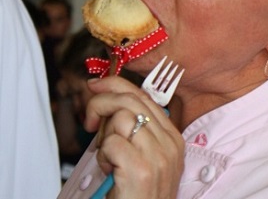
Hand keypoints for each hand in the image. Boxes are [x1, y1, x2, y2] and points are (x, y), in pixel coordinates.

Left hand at [85, 77, 184, 198]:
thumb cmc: (138, 195)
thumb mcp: (145, 158)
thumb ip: (135, 131)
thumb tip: (112, 104)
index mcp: (172, 137)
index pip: (144, 96)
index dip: (116, 85)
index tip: (97, 86)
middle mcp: (169, 143)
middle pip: (131, 99)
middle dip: (102, 102)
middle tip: (91, 120)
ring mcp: (158, 156)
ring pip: (121, 117)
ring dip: (104, 136)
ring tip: (107, 156)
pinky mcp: (142, 170)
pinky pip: (113, 142)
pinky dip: (103, 155)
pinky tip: (109, 170)